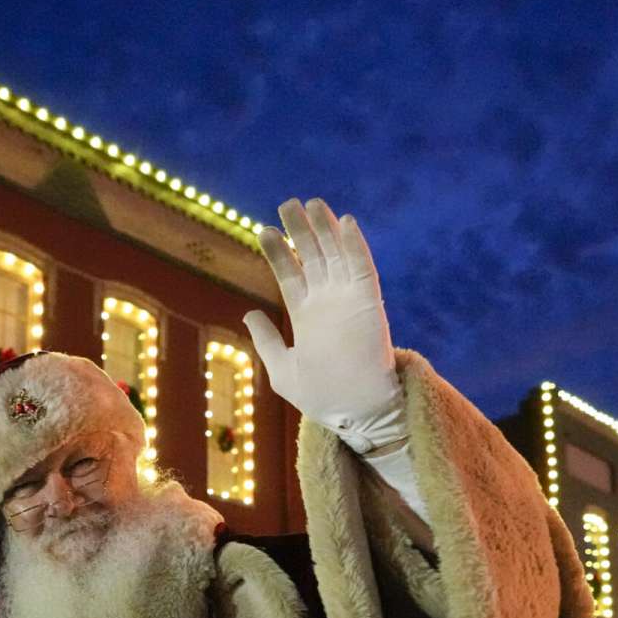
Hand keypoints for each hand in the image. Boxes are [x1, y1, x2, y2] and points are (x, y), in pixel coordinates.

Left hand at [243, 198, 404, 453]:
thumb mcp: (283, 370)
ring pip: (337, 254)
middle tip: (287, 203)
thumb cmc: (322, 398)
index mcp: (307, 316)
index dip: (279, 252)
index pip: (291, 275)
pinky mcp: (369, 303)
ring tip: (310, 203)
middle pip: (312, 256)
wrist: (357, 413)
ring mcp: (349, 300)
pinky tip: (344, 222)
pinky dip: (355, 245)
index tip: (263, 230)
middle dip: (300, 230)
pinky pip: (363, 267)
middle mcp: (327, 302)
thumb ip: (267, 341)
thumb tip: (248, 314)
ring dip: (325, 228)